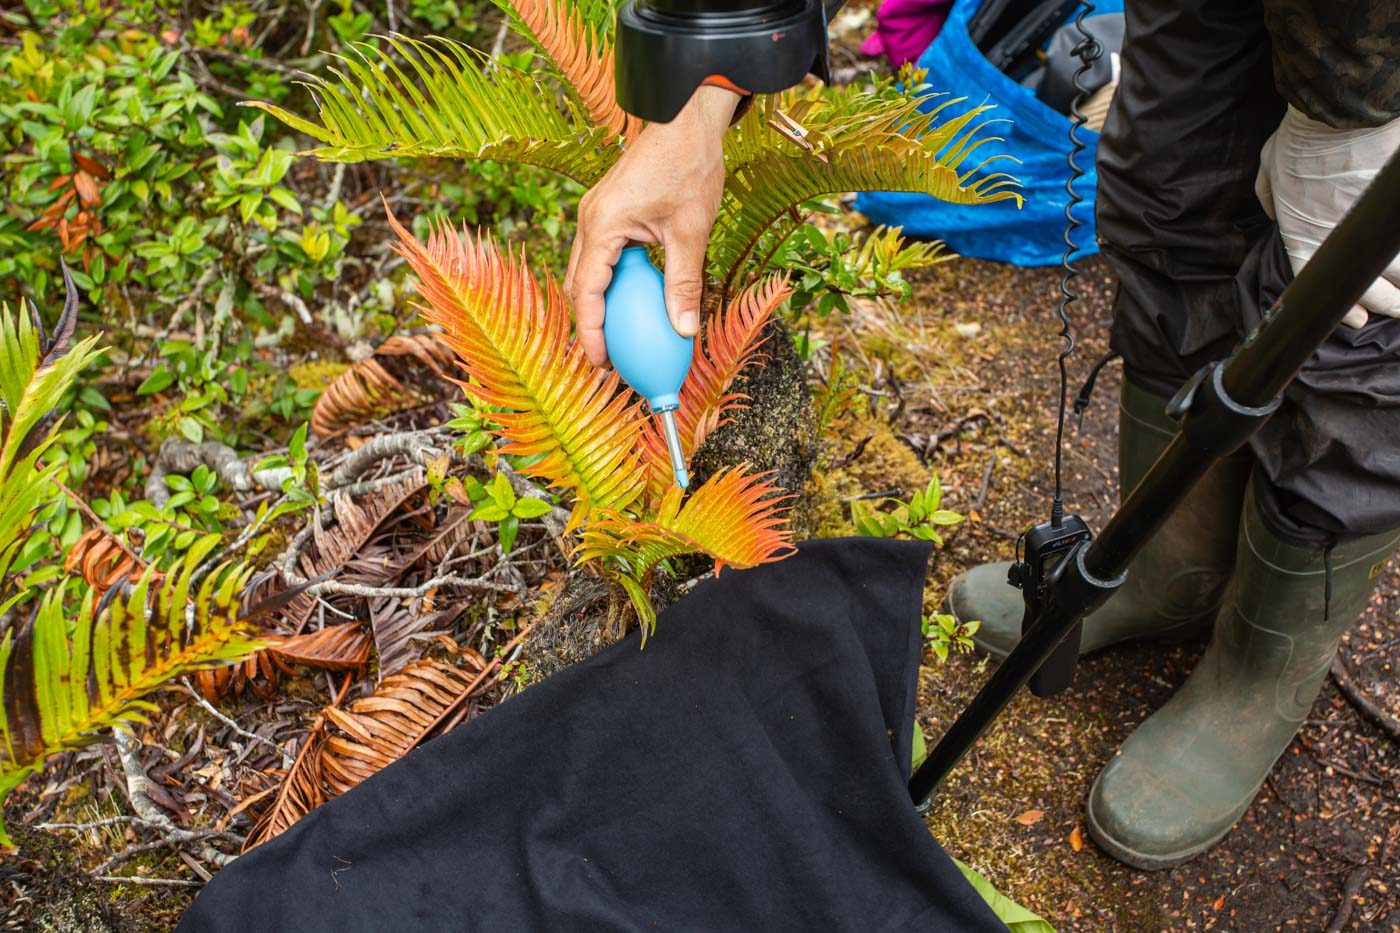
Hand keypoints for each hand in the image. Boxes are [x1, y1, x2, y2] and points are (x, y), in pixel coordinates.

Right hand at [566, 85, 739, 366]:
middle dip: (591, 325)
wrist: (687, 120)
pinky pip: (602, 257)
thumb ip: (684, 283)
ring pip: (588, 272)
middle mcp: (591, 220)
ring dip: (600, 305)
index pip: (586, 292)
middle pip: (579, 285)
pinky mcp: (609, 211)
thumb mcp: (692, 230)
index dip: (591, 332)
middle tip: (610, 360)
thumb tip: (683, 331)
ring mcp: (597, 214)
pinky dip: (612, 283)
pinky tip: (633, 302)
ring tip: (620, 337)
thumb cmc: (689, 166)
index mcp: (603, 225)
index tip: (602, 364)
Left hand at [1256, 106, 1399, 328]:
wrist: (1339, 112)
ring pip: (1398, 267)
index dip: (1342, 305)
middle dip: (1389, 303)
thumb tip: (1273, 213)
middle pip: (1370, 284)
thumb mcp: (1269, 168)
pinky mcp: (1392, 209)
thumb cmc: (1301, 137)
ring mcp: (1369, 224)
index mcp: (1302, 232)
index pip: (1322, 282)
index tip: (1359, 318)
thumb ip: (1269, 196)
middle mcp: (1338, 236)